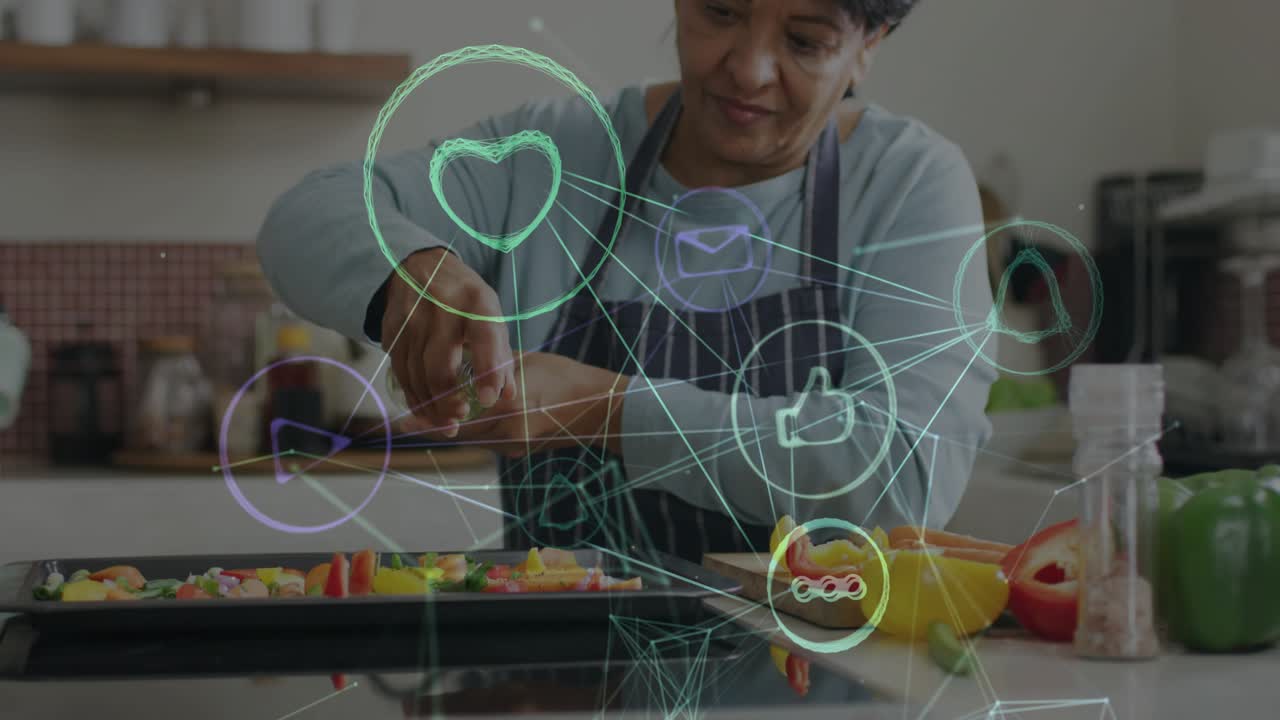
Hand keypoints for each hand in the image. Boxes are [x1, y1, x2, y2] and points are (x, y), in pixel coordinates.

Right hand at [381, 248, 515, 435]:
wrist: (418, 267)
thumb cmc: (464, 299)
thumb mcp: (489, 314)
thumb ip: (500, 354)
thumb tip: (507, 394)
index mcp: (476, 302)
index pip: (484, 338)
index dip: (488, 371)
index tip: (488, 400)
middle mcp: (441, 308)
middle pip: (440, 365)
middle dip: (448, 399)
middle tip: (459, 421)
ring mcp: (411, 320)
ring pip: (416, 374)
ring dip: (430, 406)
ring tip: (446, 425)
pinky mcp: (391, 330)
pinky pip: (400, 372)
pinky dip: (412, 396)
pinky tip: (425, 411)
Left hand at [414, 353, 627, 456]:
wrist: (600, 410)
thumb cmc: (566, 378)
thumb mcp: (525, 363)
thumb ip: (491, 367)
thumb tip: (462, 360)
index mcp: (507, 405)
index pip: (455, 415)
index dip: (427, 418)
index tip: (403, 417)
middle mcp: (506, 431)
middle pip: (457, 433)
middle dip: (433, 426)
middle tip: (407, 420)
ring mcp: (513, 446)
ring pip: (470, 439)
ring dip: (451, 430)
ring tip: (431, 418)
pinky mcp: (519, 451)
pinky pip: (486, 442)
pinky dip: (472, 432)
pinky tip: (465, 421)